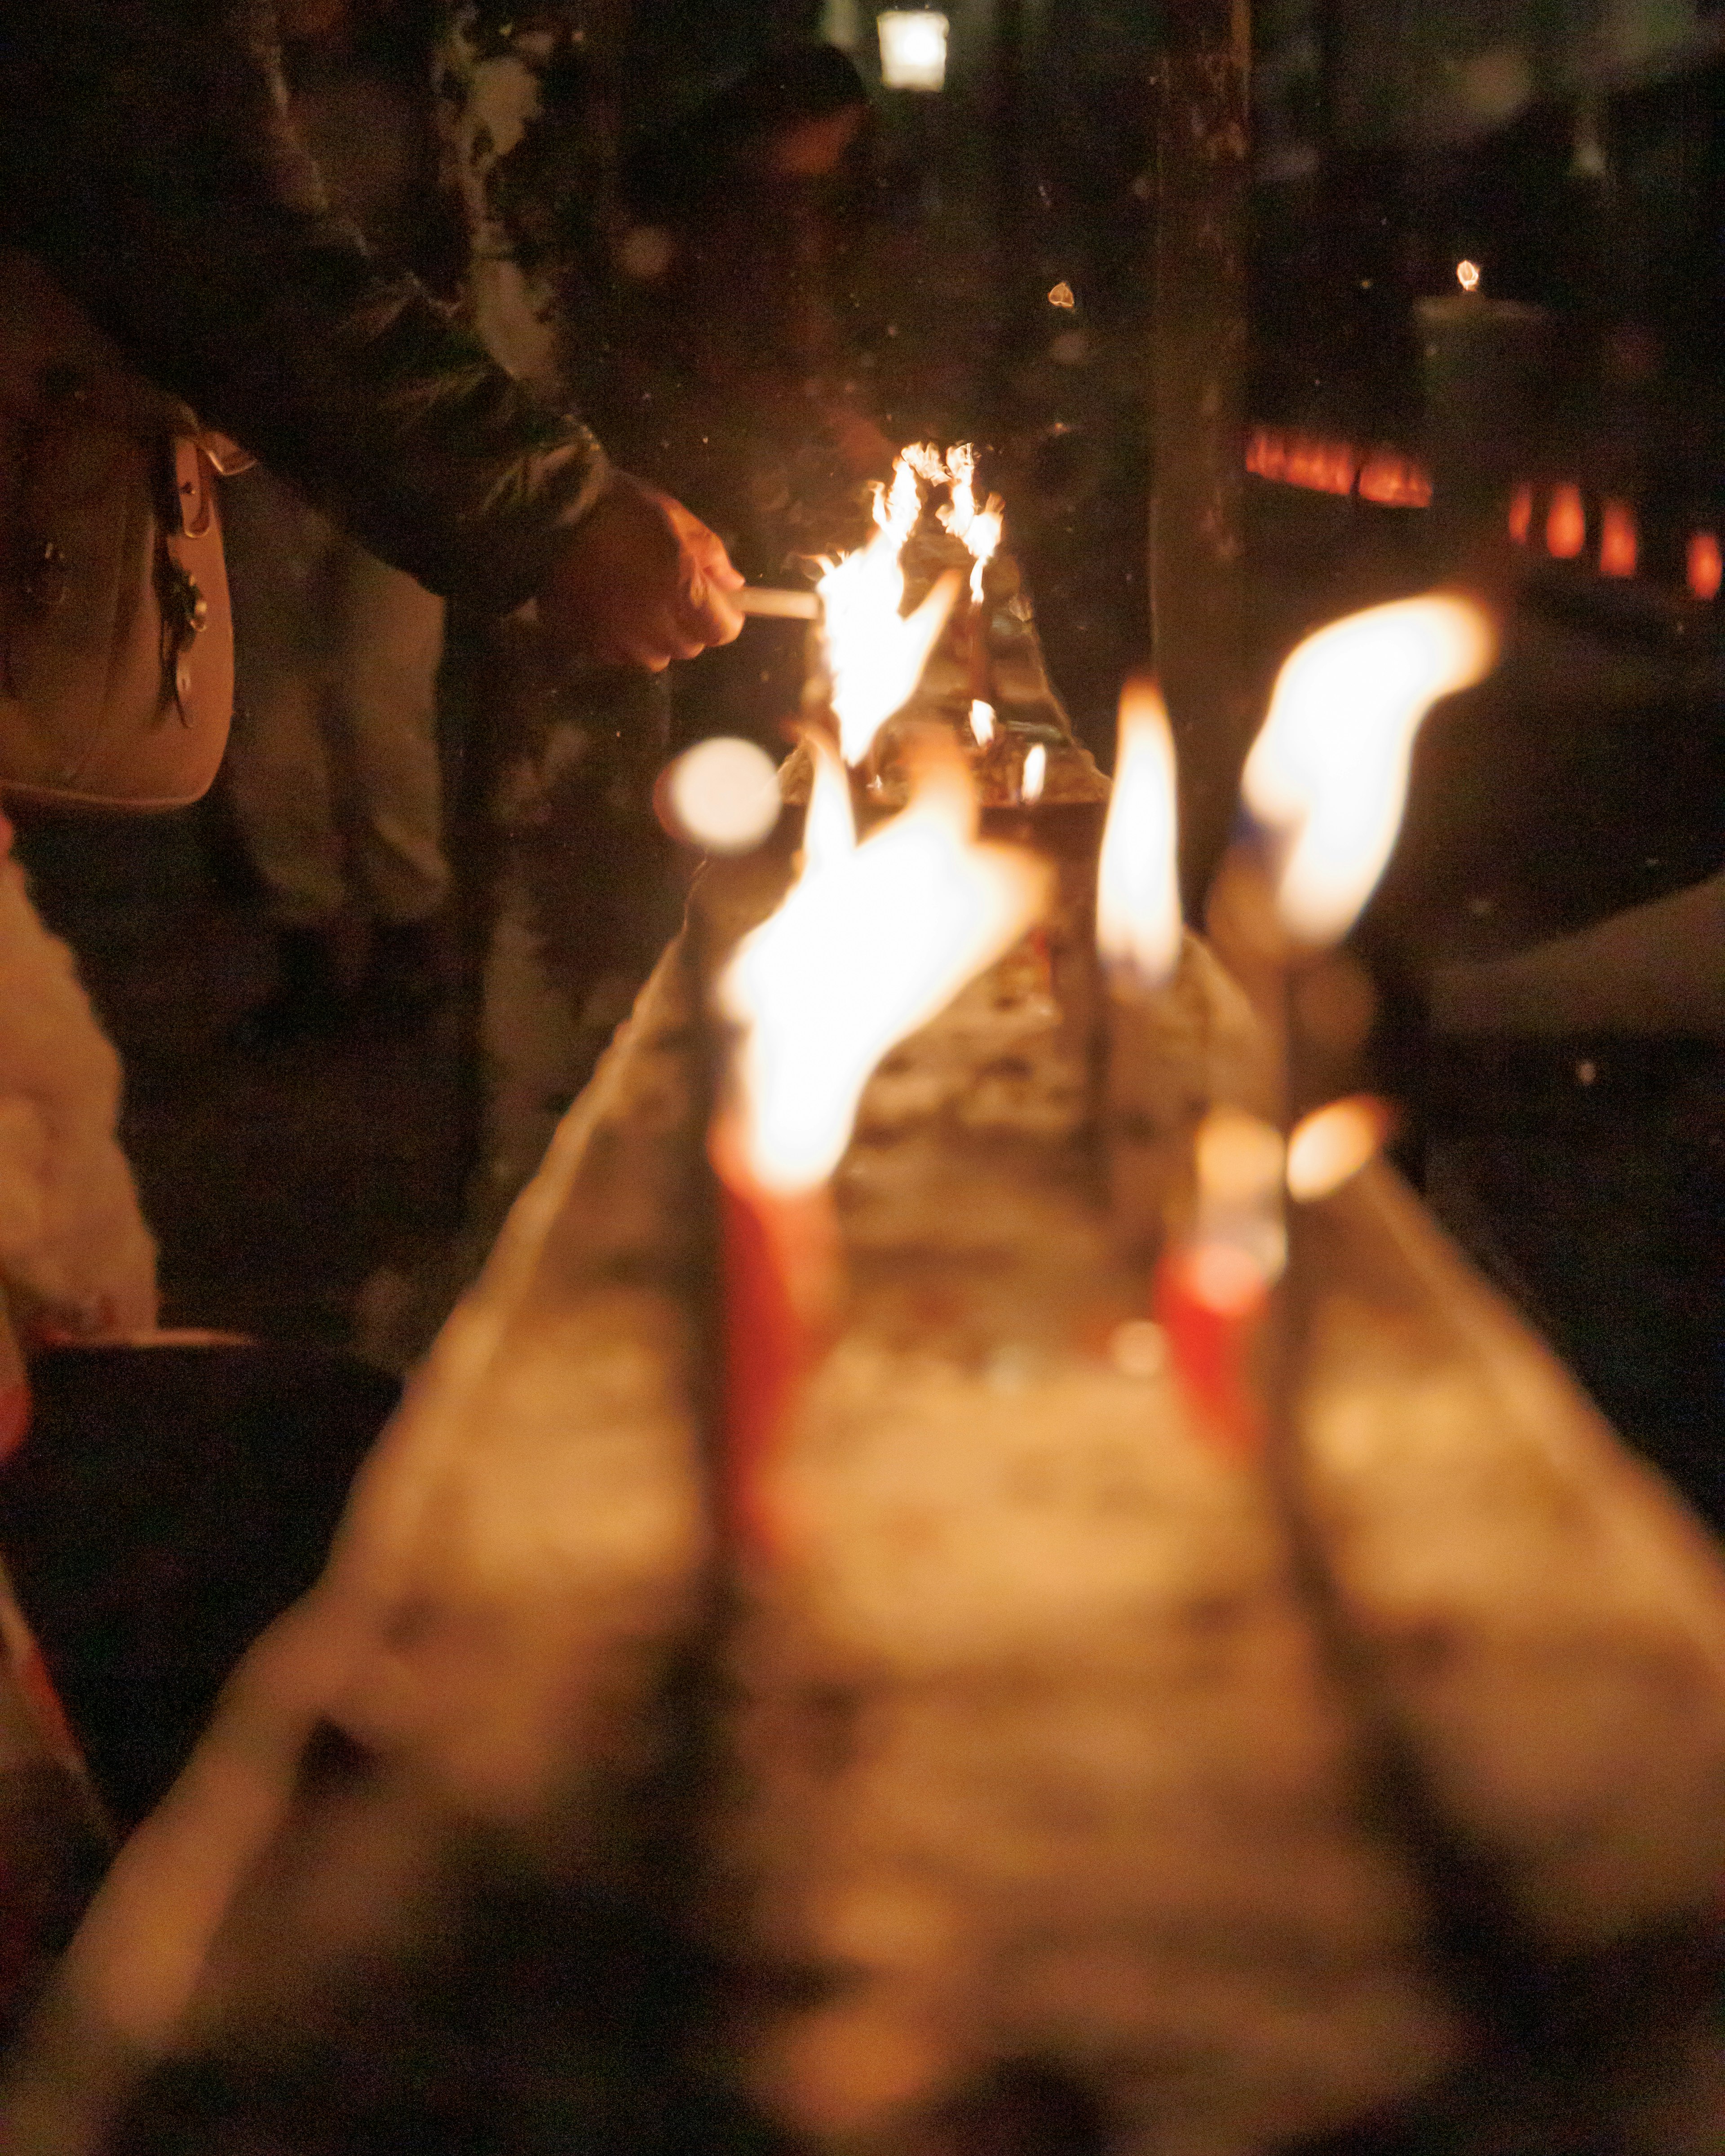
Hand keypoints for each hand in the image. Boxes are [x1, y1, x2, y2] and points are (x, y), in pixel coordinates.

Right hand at [537, 471, 743, 670]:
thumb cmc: (619, 507)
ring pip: (656, 657)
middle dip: (689, 624)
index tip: (716, 602)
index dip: (723, 617)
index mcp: (683, 592)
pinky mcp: (591, 646)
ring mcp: (621, 642)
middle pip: (690, 647)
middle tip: (672, 592)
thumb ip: (710, 555)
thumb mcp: (674, 517)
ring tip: (639, 601)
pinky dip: (623, 638)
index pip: (722, 631)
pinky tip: (611, 608)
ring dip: (656, 636)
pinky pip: (621, 654)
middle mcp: (656, 628)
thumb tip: (734, 586)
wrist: (548, 515)